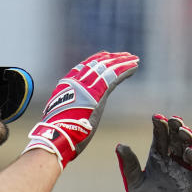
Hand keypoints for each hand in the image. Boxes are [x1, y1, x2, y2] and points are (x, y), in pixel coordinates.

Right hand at [24, 51, 138, 167]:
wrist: (56, 136)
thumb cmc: (57, 133)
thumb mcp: (59, 116)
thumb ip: (65, 111)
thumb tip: (63, 117)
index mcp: (66, 86)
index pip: (83, 67)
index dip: (95, 60)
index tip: (105, 56)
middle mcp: (76, 82)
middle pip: (97, 64)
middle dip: (112, 58)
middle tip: (124, 55)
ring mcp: (87, 86)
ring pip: (108, 67)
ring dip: (122, 61)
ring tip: (134, 58)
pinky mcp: (97, 93)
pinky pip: (114, 76)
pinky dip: (126, 69)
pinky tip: (135, 66)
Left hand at [117, 114, 191, 191]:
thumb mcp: (134, 184)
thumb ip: (129, 166)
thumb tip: (120, 145)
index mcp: (159, 159)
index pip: (161, 138)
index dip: (159, 127)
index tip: (155, 117)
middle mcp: (174, 162)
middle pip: (176, 139)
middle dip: (175, 128)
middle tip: (171, 120)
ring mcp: (186, 171)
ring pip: (190, 148)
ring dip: (187, 138)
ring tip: (181, 129)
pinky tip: (188, 152)